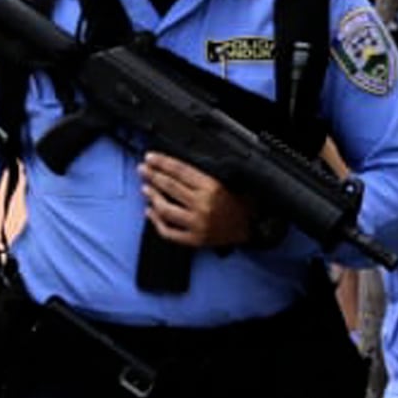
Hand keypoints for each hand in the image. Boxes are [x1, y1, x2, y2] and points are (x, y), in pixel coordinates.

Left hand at [139, 153, 254, 247]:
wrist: (254, 227)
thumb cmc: (241, 203)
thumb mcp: (227, 181)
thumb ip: (201, 176)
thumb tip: (172, 168)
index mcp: (212, 187)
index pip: (180, 171)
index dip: (162, 163)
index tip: (150, 158)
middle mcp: (203, 205)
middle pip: (170, 187)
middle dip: (153, 176)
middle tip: (143, 169)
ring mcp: (197, 224)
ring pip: (165, 209)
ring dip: (152, 197)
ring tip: (145, 188)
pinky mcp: (194, 240)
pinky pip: (168, 232)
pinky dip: (156, 222)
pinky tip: (149, 212)